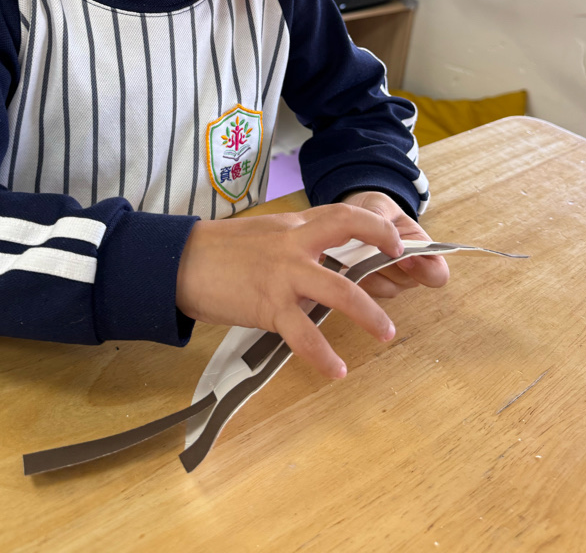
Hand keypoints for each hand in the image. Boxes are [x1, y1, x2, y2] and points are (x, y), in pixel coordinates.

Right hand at [176, 203, 403, 379]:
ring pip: (338, 289)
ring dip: (368, 313)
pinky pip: (303, 334)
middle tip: (407, 265)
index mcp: (292, 226)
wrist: (178, 262)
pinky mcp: (267, 305)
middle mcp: (292, 243)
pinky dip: (322, 355)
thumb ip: (295, 243)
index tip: (396, 240)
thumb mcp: (263, 236)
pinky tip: (337, 371)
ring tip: (387, 334)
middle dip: (382, 245)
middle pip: (347, 230)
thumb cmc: (219, 251)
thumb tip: (324, 259)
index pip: (342, 214)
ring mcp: (282, 274)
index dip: (374, 224)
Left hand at [339, 191, 449, 297]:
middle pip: (406, 282)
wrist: (353, 213)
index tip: (403, 257)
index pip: (437, 275)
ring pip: (382, 288)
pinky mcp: (366, 286)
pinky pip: (362, 288)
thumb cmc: (375, 209)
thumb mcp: (380, 205)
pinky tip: (345, 256)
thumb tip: (386, 239)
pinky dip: (352, 273)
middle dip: (385, 263)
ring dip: (366, 268)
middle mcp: (409, 272)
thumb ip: (382, 218)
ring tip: (354, 247)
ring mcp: (388, 282)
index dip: (424, 270)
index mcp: (422, 251)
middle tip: (367, 245)